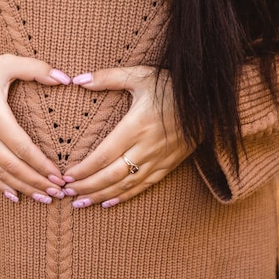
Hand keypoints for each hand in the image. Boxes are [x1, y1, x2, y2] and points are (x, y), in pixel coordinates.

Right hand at [0, 54, 71, 203]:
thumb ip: (36, 69)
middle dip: (36, 182)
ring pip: (0, 173)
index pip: (22, 147)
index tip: (59, 175)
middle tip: (58, 192)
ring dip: (23, 187)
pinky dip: (1, 185)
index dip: (41, 164)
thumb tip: (65, 78)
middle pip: (12, 166)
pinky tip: (15, 196)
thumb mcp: (6, 62)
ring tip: (44, 198)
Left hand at [63, 66, 194, 207]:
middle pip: (111, 175)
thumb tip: (78, 79)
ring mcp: (159, 159)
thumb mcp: (140, 75)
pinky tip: (108, 203)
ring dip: (101, 195)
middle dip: (87, 187)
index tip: (66, 176)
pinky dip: (125, 196)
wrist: (211, 100)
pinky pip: (144, 185)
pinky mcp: (169, 165)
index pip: (104, 155)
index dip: (84, 169)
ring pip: (126, 184)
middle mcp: (147, 147)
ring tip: (81, 203)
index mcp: (136, 126)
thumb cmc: (172, 85)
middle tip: (66, 194)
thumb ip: (108, 78)